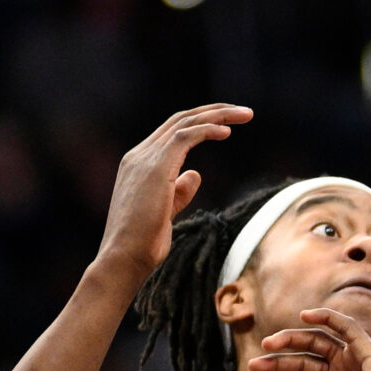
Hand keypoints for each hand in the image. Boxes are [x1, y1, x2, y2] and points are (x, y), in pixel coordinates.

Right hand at [96, 104, 251, 277]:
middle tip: (245, 113)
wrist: (123, 258)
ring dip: (218, 115)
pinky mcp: (155, 166)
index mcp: (138, 164)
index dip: (202, 123)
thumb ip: (179, 190)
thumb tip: (195, 174)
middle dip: (215, 112)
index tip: (229, 124)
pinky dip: (208, 129)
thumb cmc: (143, 243)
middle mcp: (139, 155)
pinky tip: (227, 132)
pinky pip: (185, 136)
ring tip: (246, 115)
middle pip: (180, 120)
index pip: (172, 132)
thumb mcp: (166, 211)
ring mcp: (144, 159)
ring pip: (185, 123)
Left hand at [250, 308, 370, 370]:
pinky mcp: (367, 349)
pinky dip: (326, 316)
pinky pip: (345, 326)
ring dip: (293, 339)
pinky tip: (304, 315)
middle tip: (255, 361)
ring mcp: (356, 361)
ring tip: (269, 342)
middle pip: (306, 361)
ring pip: (319, 342)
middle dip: (280, 359)